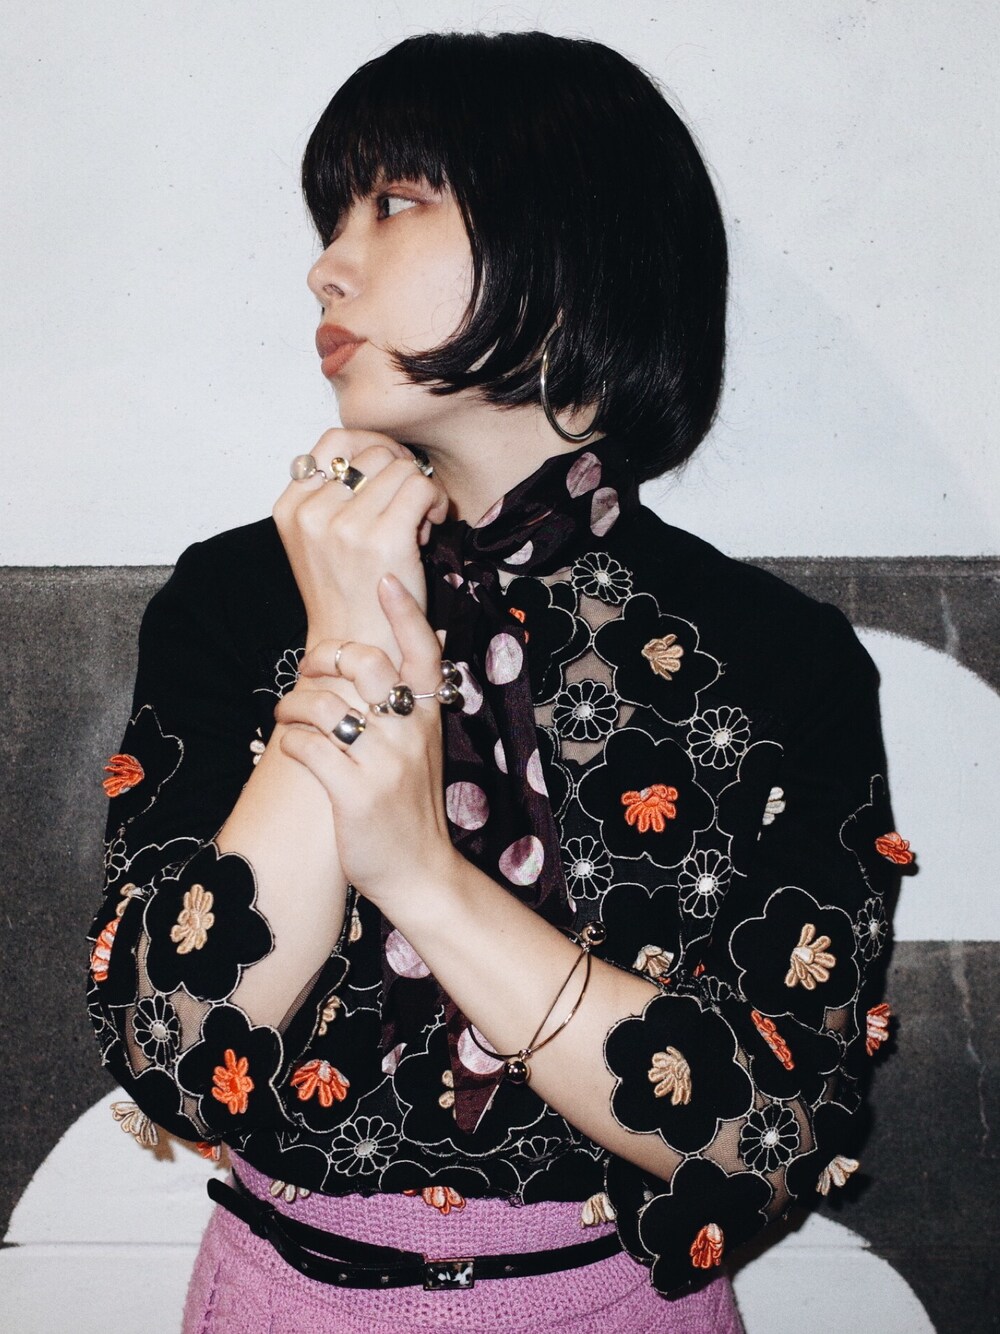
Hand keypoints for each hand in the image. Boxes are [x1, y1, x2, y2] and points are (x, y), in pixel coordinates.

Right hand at [273, 429, 448, 665]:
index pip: (334, 441)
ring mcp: (345, 526)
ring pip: (400, 467)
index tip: (388, 476)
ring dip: (418, 488)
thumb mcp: (321, 539)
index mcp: (290, 508)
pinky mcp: (383, 539)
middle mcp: (311, 513)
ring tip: (417, 522)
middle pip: (372, 451)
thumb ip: (333, 495)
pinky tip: (432, 527)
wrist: (357, 648)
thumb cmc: (348, 595)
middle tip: (405, 508)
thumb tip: (379, 449)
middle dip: (397, 472)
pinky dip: (435, 501)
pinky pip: (421, 487)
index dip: (371, 449)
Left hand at [275, 574, 457, 906]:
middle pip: (366, 663)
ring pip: (325, 703)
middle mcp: (410, 732)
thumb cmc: (411, 807)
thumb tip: (380, 661)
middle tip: (307, 668)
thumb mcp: (422, 749)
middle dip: (324, 656)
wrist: (420, 872)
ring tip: (287, 714)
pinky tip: (290, 748)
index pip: (424, 650)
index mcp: (429, 716)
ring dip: (293, 704)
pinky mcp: (354, 793)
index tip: (387, 579)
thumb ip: (409, 706)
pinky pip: (306, 747)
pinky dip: (288, 742)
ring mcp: (384, 763)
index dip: (406, 611)